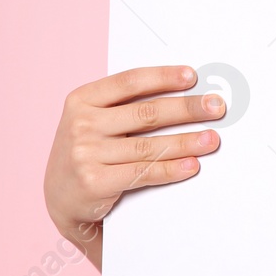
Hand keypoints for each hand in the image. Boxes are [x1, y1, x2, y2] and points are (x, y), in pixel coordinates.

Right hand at [44, 65, 225, 248]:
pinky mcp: (95, 182)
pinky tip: (192, 164)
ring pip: (149, 145)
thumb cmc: (86, 151)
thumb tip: (179, 93)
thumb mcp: (92, 120)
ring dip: (187, 141)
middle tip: (216, 107)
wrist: (59, 199)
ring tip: (212, 139)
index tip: (192, 76)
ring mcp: (86, 154)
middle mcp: (81, 124)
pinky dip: (171, 169)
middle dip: (186, 109)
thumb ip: (124, 106)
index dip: (163, 78)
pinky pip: (143, 172)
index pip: (129, 82)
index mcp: (81, 100)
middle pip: (146, 113)